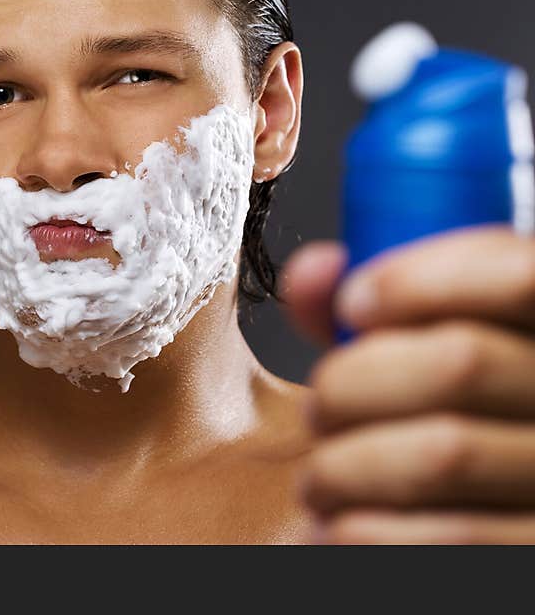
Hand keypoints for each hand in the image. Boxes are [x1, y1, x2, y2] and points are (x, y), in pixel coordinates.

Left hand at [283, 226, 534, 543]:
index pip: (519, 277)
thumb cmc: (440, 424)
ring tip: (321, 478)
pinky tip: (337, 523)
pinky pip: (436, 543)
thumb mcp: (417, 351)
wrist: (466, 516)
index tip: (352, 302)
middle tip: (321, 407)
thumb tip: (314, 271)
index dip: (419, 281)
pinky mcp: (528, 556)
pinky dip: (355, 531)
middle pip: (460, 364)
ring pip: (441, 457)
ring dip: (343, 466)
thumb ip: (372, 309)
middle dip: (352, 382)